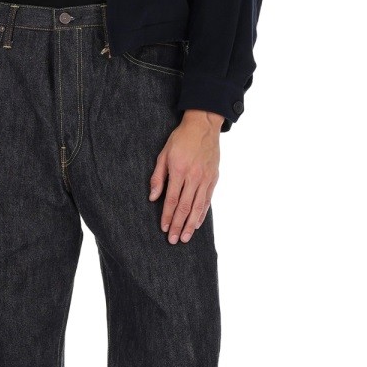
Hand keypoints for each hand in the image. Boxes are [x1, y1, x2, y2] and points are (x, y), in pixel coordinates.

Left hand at [148, 110, 222, 242]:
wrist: (204, 125)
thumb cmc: (180, 139)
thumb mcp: (163, 154)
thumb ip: (158, 176)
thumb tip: (153, 197)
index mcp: (179, 170)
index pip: (172, 199)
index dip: (167, 216)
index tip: (163, 228)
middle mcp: (194, 176)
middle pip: (185, 207)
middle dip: (178, 225)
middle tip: (173, 240)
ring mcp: (205, 178)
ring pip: (198, 207)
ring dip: (190, 225)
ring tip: (185, 238)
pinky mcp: (213, 178)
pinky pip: (207, 200)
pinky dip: (202, 214)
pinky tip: (196, 224)